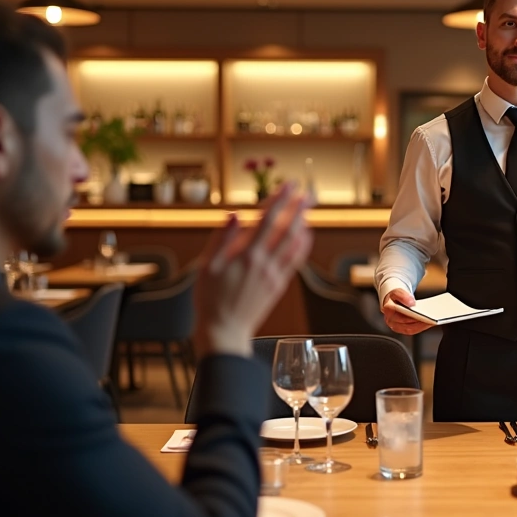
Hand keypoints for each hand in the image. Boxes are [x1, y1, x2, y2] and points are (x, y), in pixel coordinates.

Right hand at [193, 184, 312, 357]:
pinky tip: (305, 237)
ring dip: (303, 224)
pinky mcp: (278, 286)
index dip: (279, 200)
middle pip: (287, 229)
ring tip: (308, 210)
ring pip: (294, 245)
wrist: (224, 331)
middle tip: (307, 192)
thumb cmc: (210, 300)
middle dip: (298, 209)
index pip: (267, 220)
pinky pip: (295, 262)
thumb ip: (222, 240)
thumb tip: (234, 216)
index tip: (287, 186)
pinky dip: (302, 246)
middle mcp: (265, 263)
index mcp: (246, 255)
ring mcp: (274, 275)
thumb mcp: (207, 267)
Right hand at [381, 288, 430, 335]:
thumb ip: (403, 296)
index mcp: (388, 310)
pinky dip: (422, 327)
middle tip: (431, 319)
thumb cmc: (395, 297)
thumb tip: (411, 303)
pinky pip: (413, 330)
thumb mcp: (397, 291)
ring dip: (422, 326)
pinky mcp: (403, 329)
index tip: (422, 314)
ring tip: (432, 321)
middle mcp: (391, 321)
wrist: (393, 300)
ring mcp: (396, 326)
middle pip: (407, 325)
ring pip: (411, 329)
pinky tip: (429, 322)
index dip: (412, 316)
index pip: (401, 315)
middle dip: (420, 323)